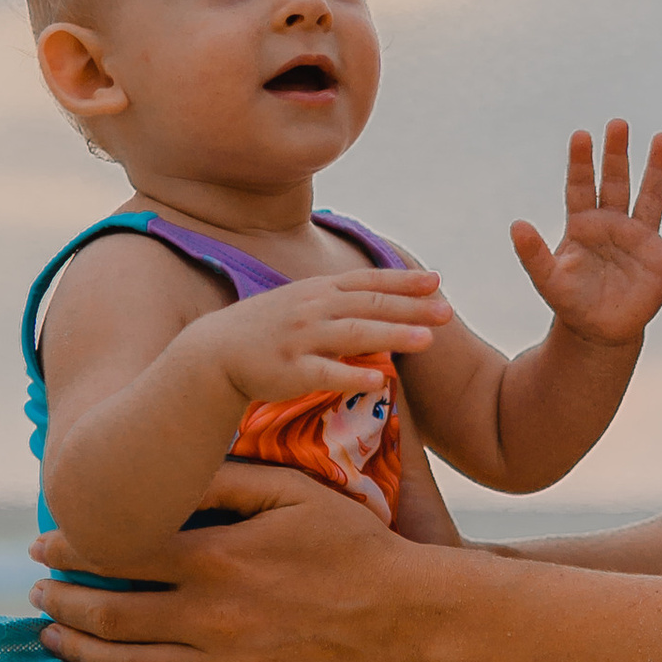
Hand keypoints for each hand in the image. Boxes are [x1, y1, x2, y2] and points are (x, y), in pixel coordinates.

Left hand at [33, 463, 416, 661]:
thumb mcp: (294, 492)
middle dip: (62, 603)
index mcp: (216, 559)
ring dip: (79, 655)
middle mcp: (210, 617)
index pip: (119, 553)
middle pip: (111, 614)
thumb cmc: (356, 546)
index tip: (43, 546)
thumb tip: (165, 473)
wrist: (413, 618)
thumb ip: (226, 481)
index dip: (70, 549)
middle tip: (38, 594)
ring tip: (53, 641)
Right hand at [196, 268, 450, 411]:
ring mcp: (300, 339)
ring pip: (353, 335)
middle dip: (411, 307)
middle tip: (447, 311)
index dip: (403, 280)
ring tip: (427, 341)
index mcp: (317, 290)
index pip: (367, 282)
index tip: (437, 281)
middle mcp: (312, 309)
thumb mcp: (300, 302)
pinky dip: (353, 376)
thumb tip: (380, 298)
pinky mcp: (289, 371)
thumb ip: (337, 299)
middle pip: (369, 305)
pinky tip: (380, 381)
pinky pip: (326, 374)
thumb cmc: (265, 330)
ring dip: (392, 335)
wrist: (214, 353)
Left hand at [511, 122, 661, 351]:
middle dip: (616, 154)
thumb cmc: (571, 301)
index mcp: (584, 224)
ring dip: (657, 170)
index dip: (581, 162)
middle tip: (617, 123)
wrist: (599, 331)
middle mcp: (614, 223)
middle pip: (616, 182)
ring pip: (651, 197)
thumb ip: (533, 254)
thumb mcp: (548, 280)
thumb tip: (516, 225)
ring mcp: (641, 240)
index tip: (580, 135)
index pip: (581, 186)